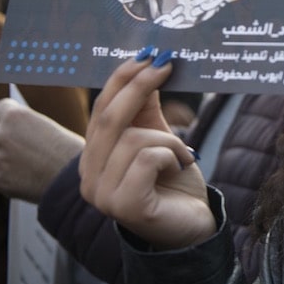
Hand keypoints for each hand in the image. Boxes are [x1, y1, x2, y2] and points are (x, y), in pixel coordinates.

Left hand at [0, 99, 84, 202]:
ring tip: (5, 156)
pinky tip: (8, 172)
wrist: (71, 182)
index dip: (6, 115)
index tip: (10, 121)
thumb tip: (21, 128)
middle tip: (12, 141)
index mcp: (16, 116)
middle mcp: (1, 134)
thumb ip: (29, 125)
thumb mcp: (50, 127)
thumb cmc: (69, 155)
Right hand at [79, 52, 214, 249]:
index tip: (148, 55)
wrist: (194, 228)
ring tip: (183, 154)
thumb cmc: (175, 185)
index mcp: (93, 158)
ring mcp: (101, 195)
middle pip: (109, 118)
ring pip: (133, 139)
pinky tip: (180, 166)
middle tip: (167, 64)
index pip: (99, 110)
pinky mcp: (123, 206)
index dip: (121, 79)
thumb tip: (146, 66)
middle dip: (139, 86)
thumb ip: (146, 110)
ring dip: (169, 139)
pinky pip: (146, 159)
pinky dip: (171, 155)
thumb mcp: (160, 139)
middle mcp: (88, 178)